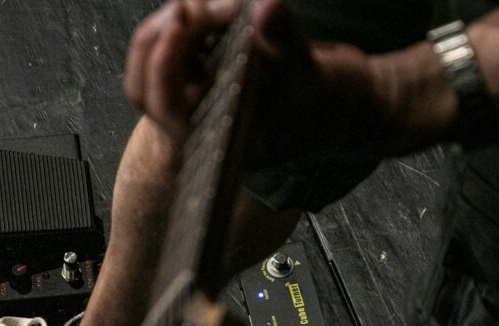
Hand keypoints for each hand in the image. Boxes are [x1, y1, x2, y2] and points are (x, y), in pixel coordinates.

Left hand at [125, 0, 389, 165]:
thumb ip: (284, 41)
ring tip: (225, 5)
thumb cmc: (333, 103)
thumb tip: (265, 6)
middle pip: (146, 86)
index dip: (161, 64)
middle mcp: (204, 123)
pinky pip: (182, 46)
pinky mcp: (211, 73)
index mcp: (219, 139)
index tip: (179, 19)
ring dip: (180, 25)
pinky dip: (196, 21)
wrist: (352, 104)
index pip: (166, 110)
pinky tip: (227, 7)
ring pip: (161, 62)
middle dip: (161, 38)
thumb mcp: (313, 72)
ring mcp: (203, 98)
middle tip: (191, 6)